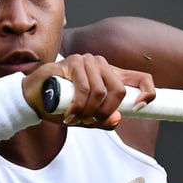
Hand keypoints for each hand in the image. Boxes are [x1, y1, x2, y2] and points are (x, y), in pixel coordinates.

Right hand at [22, 54, 154, 128]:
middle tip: (90, 121)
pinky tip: (69, 114)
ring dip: (88, 112)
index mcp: (113, 76)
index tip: (139, 108)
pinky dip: (78, 107)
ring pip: (100, 91)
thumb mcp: (87, 117)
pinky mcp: (74, 61)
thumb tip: (116, 119)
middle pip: (119, 90)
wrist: (35, 97)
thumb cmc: (62, 105)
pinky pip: (84, 89)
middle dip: (106, 112)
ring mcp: (89, 61)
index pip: (142, 78)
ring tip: (75, 118)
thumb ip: (103, 120)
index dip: (148, 92)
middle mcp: (103, 65)